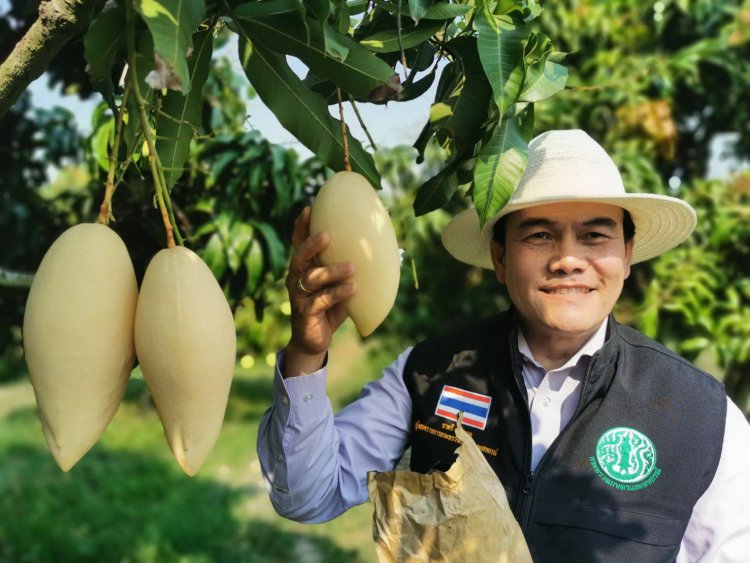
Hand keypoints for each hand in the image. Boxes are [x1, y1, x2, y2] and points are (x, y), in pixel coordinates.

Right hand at [284, 207, 354, 376]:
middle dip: (312, 244)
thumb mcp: (339, 285)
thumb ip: (353, 269)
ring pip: (312, 278)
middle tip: (327, 235)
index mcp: (303, 267)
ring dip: (333, 271)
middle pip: (299, 256)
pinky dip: (338, 293)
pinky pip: (321, 300)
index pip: (298, 243)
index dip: (301, 226)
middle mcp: (297, 278)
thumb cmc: (329, 307)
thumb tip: (388, 251)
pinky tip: (353, 289)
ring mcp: (298, 295)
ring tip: (352, 268)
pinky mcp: (305, 312)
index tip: (310, 209)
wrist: (314, 340)